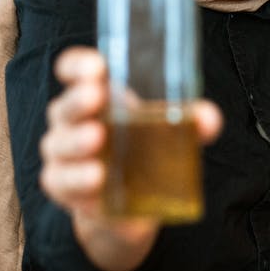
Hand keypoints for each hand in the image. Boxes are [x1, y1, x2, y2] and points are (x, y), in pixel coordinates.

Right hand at [39, 46, 222, 270]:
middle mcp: (71, 120)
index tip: (95, 67)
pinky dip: (77, 181)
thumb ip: (189, 121)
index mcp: (94, 94)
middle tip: (95, 98)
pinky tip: (95, 181)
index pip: (74, 70)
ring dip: (76, 143)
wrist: (128, 206)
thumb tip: (210, 120)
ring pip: (59, 145)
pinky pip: (61, 182)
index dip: (77, 64)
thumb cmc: (142, 150)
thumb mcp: (166, 131)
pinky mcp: (63, 187)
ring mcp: (62, 154)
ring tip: (96, 144)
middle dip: (78, 101)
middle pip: (65, 106)